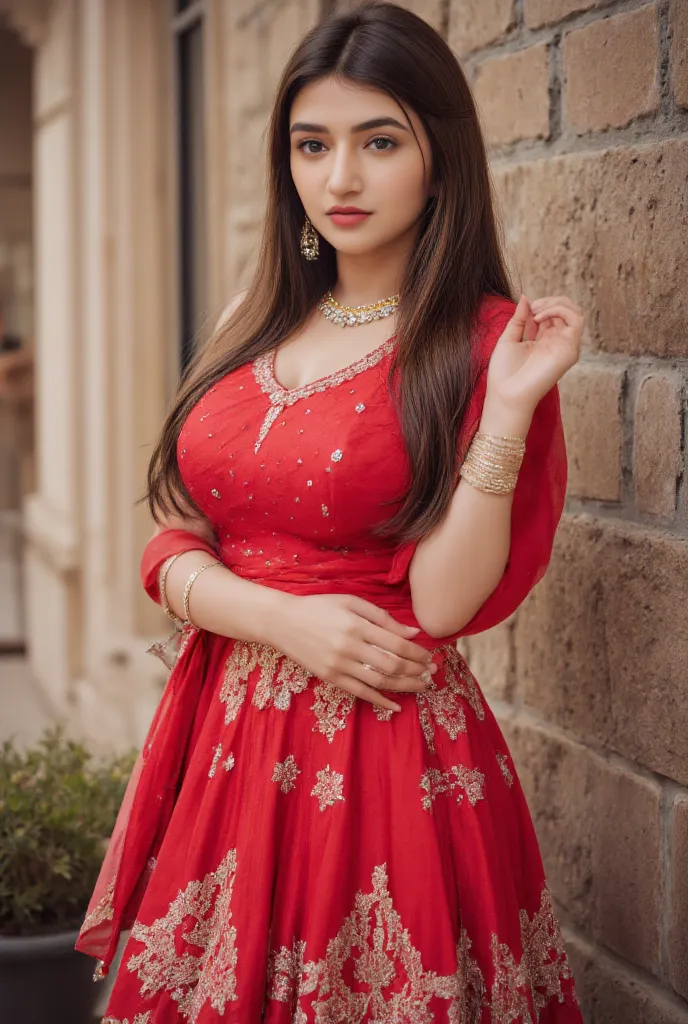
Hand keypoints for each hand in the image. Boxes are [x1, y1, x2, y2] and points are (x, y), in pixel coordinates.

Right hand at [270, 594, 435, 712]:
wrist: (282, 622)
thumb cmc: (319, 607)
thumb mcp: (350, 602)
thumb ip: (382, 617)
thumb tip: (411, 633)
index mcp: (357, 625)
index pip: (396, 644)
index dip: (417, 653)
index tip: (429, 657)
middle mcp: (349, 647)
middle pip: (391, 665)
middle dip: (416, 671)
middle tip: (431, 673)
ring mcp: (338, 665)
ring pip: (379, 681)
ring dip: (404, 686)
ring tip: (421, 687)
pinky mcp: (329, 677)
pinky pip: (359, 692)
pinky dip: (379, 700)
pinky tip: (394, 705)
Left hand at [485, 294, 582, 413]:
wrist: (506, 394)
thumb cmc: (504, 373)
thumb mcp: (509, 338)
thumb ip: (519, 318)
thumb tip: (526, 297)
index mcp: (542, 341)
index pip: (551, 314)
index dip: (541, 305)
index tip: (525, 308)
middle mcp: (556, 343)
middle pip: (566, 310)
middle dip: (550, 301)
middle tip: (533, 307)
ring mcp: (565, 347)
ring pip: (575, 312)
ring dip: (556, 304)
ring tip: (537, 311)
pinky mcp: (570, 351)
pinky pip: (576, 320)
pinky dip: (560, 310)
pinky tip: (540, 317)